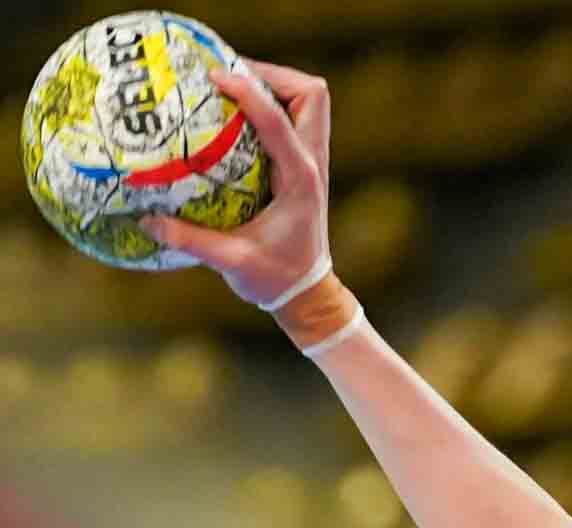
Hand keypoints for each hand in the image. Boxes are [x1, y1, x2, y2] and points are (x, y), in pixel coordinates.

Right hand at [141, 60, 332, 306]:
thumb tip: (144, 220)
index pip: (280, 122)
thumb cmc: (275, 278)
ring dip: (272, 84)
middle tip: (226, 74)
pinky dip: (266, 103)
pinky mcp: (302, 164)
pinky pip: (291, 118)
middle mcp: (312, 162)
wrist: (308, 292)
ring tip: (226, 83)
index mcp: (300, 180)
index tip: (215, 76)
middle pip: (311, 95)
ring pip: (308, 101)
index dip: (251, 92)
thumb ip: (190, 241)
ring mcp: (311, 161)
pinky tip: (228, 109)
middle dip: (273, 74)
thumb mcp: (232, 263)